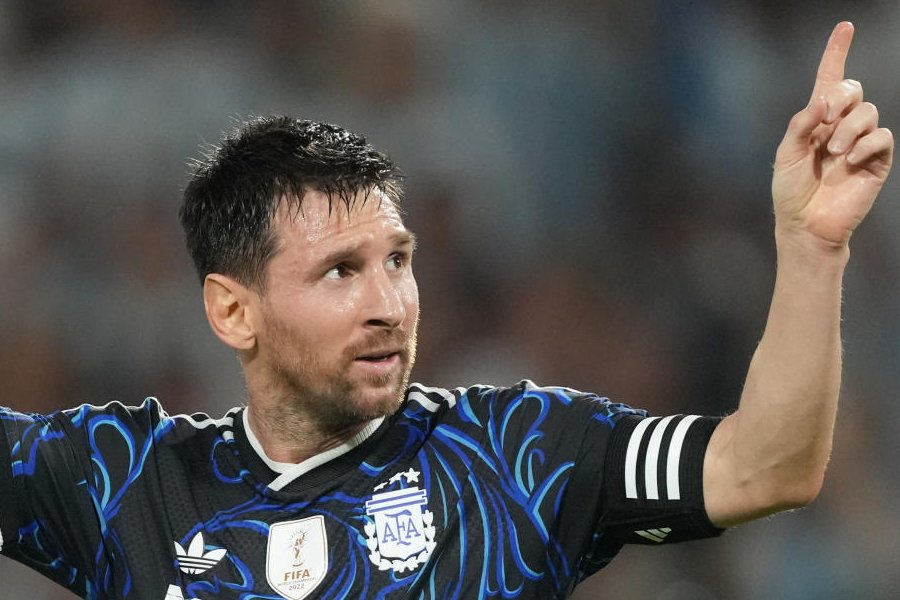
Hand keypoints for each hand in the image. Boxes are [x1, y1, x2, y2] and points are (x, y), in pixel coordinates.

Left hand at [772, 22, 892, 248]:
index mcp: (817, 120)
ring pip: (869, 112)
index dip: (837, 53)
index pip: (830, 79)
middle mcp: (841, 126)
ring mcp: (860, 143)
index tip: (844, 27)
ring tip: (833, 153)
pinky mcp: (876, 161)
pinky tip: (849, 160)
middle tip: (825, 120)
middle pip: (853, 89)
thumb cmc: (790, 191)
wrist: (805, 224)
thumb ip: (801, 123)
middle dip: (841, 97)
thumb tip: (822, 99)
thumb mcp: (786, 153)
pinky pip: (881, 138)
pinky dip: (865, 145)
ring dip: (848, 128)